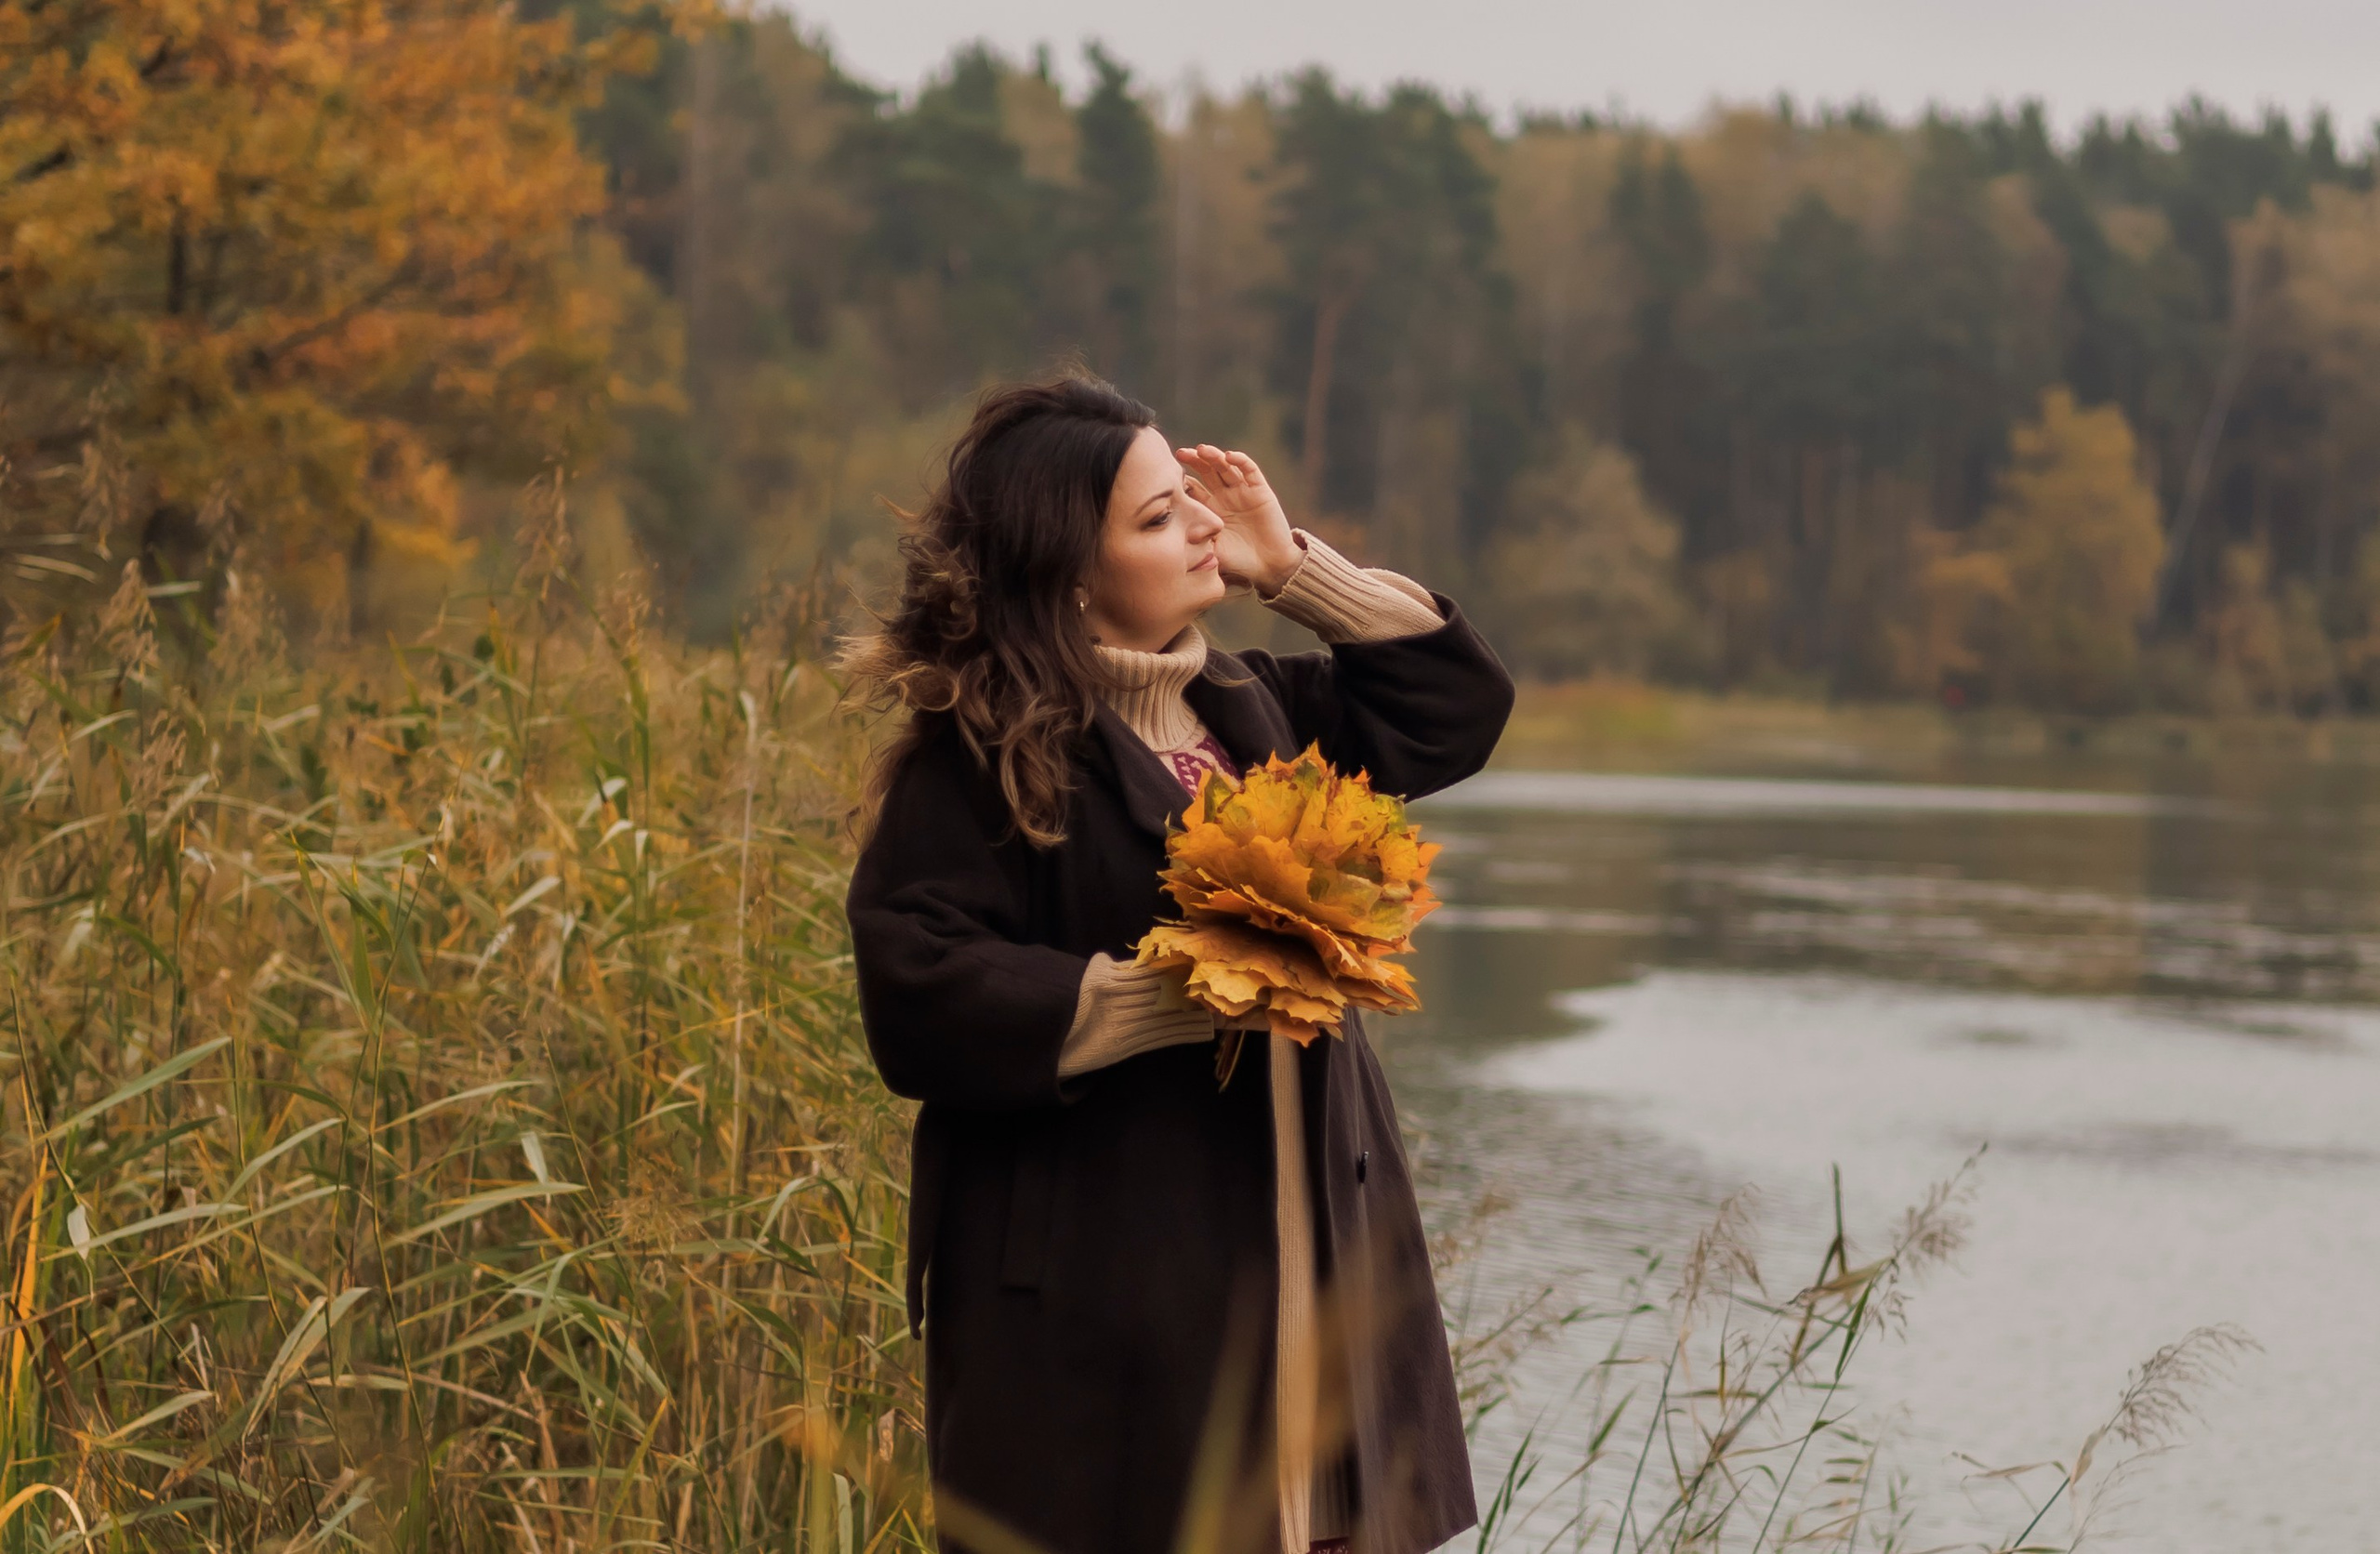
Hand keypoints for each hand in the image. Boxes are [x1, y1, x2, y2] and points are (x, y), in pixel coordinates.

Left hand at [1175, 444, 1302, 595]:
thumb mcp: (1211, 550)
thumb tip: (1173, 535)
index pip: (1193, 487)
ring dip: (1215, 456)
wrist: (1269, 566)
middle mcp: (1225, 496)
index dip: (1182, 479)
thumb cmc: (1239, 561)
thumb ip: (1196, 541)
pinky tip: (1229, 456)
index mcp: (1211, 509)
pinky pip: (1250, 470)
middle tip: (1181, 453)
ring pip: (1226, 467)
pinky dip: (1240, 461)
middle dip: (1195, 460)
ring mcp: (1243, 491)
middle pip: (1207, 471)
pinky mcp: (1260, 491)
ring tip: (1202, 450)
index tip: (1168, 475)